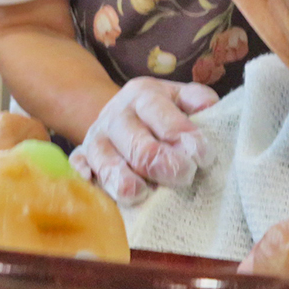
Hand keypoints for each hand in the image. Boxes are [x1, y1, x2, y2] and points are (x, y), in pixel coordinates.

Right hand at [69, 77, 217, 205]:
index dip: (181, 134)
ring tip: (143, 194)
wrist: (119, 114)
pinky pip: (78, 169)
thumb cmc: (160, 113)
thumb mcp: (179, 98)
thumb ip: (197, 99)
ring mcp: (96, 139)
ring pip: (105, 160)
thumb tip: (210, 107)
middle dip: (161, 162)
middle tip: (185, 176)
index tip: (203, 155)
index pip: (159, 112)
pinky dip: (86, 179)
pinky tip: (96, 187)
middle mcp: (116, 115)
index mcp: (142, 95)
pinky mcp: (83, 158)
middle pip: (136, 143)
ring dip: (123, 179)